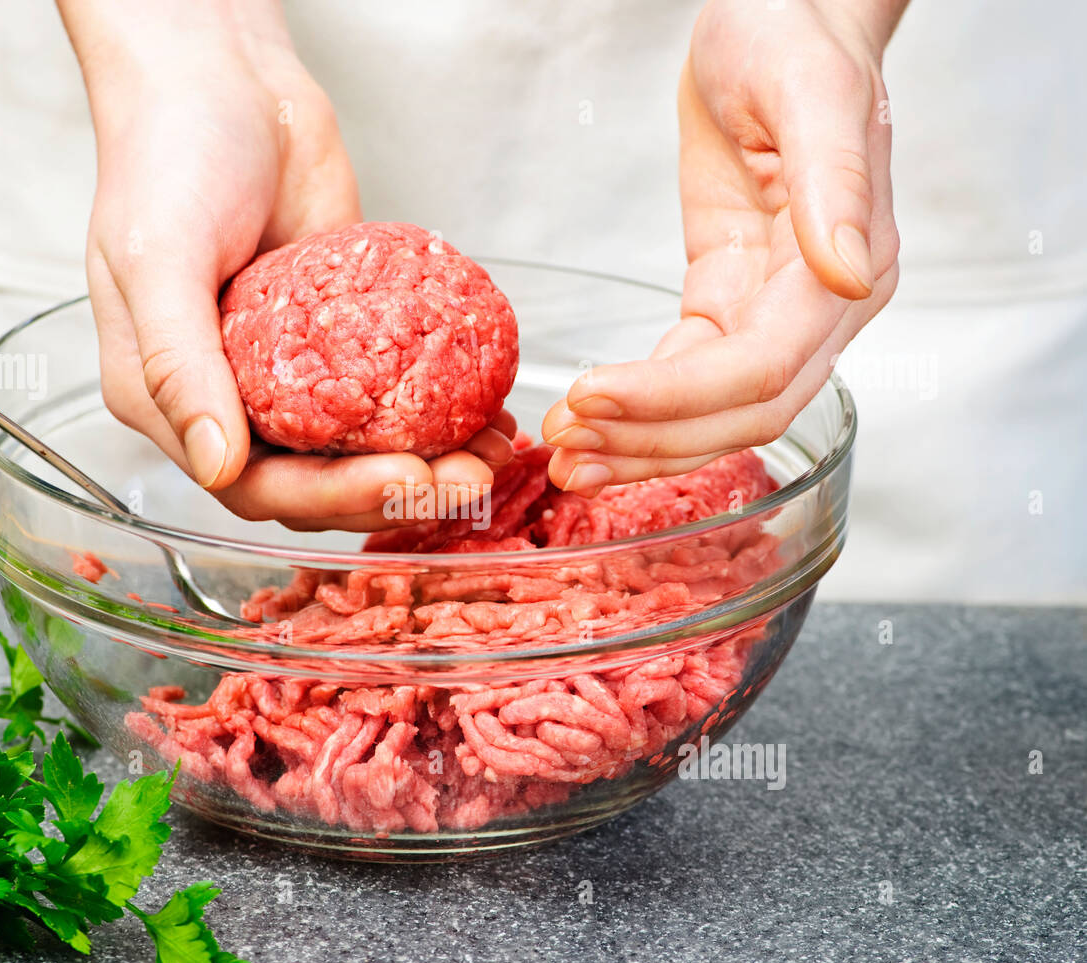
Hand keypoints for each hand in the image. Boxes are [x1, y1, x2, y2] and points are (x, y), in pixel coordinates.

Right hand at [59, 0, 511, 530]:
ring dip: (428, 461)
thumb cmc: (168, 156)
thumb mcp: (157, 258)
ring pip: (362, 448)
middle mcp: (231, 400)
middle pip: (318, 481)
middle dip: (396, 488)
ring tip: (489, 451)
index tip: (403, 479)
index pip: (253, 485)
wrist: (227, 80)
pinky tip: (485, 409)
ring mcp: (291, 373)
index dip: (331, 498)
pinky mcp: (342, 341)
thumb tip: (216, 461)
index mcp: (172, 401)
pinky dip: (437, 410)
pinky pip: (391, 391)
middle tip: (467, 475)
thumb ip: (178, 365)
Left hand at [544, 0, 904, 493]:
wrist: (780, 12)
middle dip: (652, 442)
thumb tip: (849, 274)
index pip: (762, 368)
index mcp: (851, 267)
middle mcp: (822, 306)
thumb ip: (832, 183)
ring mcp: (775, 309)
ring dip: (640, 445)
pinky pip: (688, 376)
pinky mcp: (728, 299)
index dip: (679, 397)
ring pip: (714, 414)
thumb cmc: (796, 33)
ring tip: (567, 460)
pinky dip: (641, 408)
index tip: (596, 396)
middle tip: (570, 456)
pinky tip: (592, 422)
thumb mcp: (810, 91)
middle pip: (740, 414)